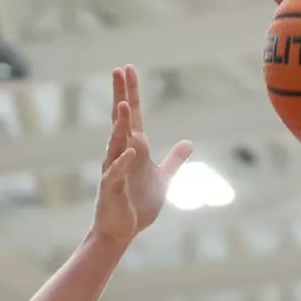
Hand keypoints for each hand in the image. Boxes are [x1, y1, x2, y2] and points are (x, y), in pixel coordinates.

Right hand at [92, 65, 193, 246]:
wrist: (122, 231)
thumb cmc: (138, 204)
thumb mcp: (163, 178)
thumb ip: (174, 160)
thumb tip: (189, 144)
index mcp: (135, 149)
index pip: (133, 115)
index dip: (132, 92)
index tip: (128, 68)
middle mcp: (121, 154)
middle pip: (121, 120)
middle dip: (120, 95)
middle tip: (118, 70)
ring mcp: (114, 170)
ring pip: (116, 143)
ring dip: (120, 125)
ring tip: (124, 104)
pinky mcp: (111, 189)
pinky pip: (116, 173)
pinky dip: (123, 163)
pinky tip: (130, 152)